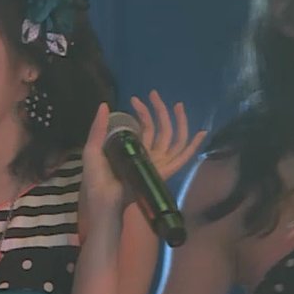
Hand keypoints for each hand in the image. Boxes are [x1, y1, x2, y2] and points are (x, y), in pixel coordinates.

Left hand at [78, 93, 206, 229]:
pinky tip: (201, 132)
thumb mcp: (93, 149)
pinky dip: (194, 146)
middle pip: (160, 129)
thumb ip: (98, 129)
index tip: (136, 99)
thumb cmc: (95, 180)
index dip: (143, 113)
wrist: (103, 200)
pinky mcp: (164, 171)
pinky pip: (182, 157)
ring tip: (177, 104)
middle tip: (154, 93)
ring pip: (172, 137)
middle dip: (159, 110)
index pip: (143, 128)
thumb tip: (105, 106)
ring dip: (178, 120)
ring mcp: (157, 164)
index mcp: (132, 151)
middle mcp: (146, 156)